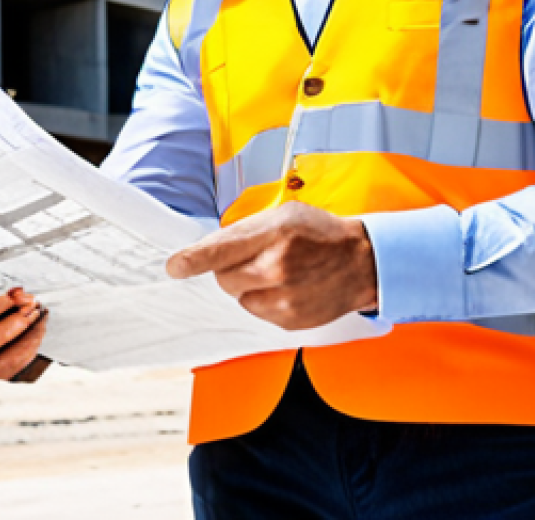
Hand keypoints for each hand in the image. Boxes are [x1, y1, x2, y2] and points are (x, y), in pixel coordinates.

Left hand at [166, 202, 377, 329]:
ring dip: (247, 285)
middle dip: (230, 268)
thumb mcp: (282, 215)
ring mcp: (285, 298)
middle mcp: (277, 268)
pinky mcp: (290, 320)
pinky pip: (256, 311)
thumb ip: (244, 230)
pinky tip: (288, 287)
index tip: (173, 267)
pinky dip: (263, 300)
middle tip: (256, 257)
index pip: (222, 249)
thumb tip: (207, 248)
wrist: (361, 262)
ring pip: (238, 296)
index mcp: (273, 234)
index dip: (193, 259)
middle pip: (223, 278)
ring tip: (277, 271)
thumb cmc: (319, 233)